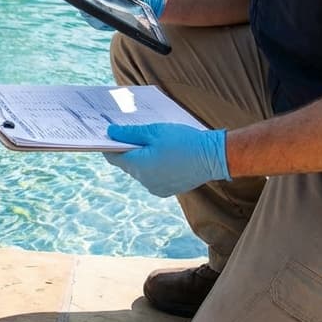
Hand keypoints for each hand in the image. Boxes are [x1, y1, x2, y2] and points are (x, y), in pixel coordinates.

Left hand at [104, 124, 229, 196]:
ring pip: (140, 171)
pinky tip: (163, 154)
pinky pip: (152, 177)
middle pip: (127, 164)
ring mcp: (155, 187)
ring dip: (142, 158)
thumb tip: (111, 132)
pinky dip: (153, 166)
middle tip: (132, 133)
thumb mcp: (154, 131)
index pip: (113, 156)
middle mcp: (144, 181)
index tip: (109, 134)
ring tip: (152, 142)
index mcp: (138, 166)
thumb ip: (130, 133)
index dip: (109, 145)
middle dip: (128, 149)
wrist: (212, 157)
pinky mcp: (166, 190)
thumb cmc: (183, 141)